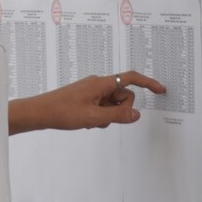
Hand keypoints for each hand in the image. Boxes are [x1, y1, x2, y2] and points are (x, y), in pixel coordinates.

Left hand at [10, 70, 165, 133]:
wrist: (39, 113)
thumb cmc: (62, 112)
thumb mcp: (94, 117)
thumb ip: (117, 116)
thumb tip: (137, 115)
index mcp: (101, 83)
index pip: (130, 78)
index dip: (148, 83)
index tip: (161, 90)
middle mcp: (98, 84)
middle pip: (124, 96)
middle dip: (120, 110)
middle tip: (103, 120)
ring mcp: (92, 91)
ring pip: (113, 104)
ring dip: (108, 116)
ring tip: (90, 122)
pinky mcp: (86, 98)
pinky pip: (103, 107)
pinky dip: (100, 116)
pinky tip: (86, 122)